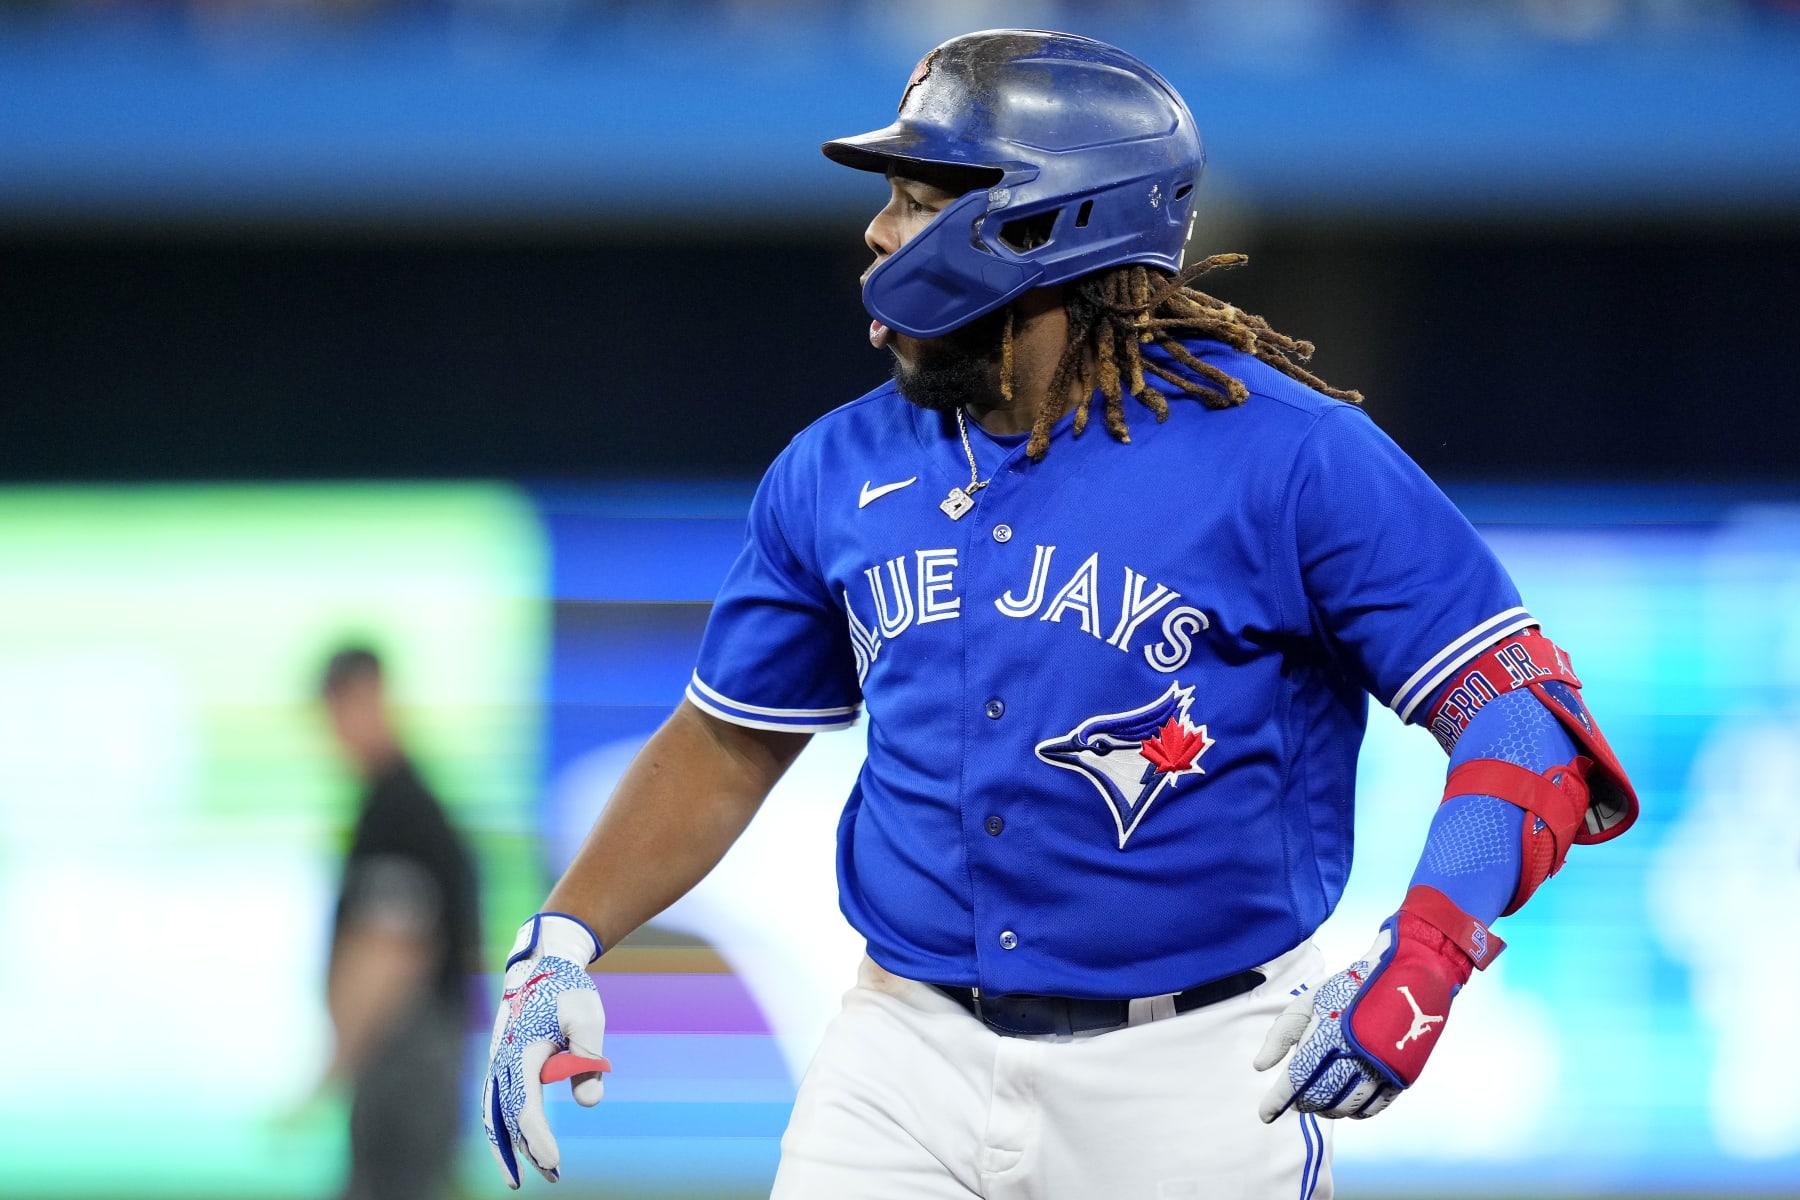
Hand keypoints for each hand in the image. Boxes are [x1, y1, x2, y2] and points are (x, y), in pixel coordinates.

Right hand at [481, 912, 607, 1187]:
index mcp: (521, 1051)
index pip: (525, 1106)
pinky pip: (494, 1102)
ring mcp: (496, 1062)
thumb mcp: (588, 1017)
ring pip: (493, 1113)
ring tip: (520, 1177)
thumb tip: (590, 1102)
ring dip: (507, 1145)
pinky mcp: (500, 1063)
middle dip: (524, 1151)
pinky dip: (499, 1127)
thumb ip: (588, 1058)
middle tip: (550, 1176)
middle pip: (506, 1117)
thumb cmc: (567, 990)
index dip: (537, 1137)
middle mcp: (501, 1060)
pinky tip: (511, 1147)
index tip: (553, 1160)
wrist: (541, 965)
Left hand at [1253, 887, 1500, 1121]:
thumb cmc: (1349, 988)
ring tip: (1319, 1104)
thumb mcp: (1309, 1001)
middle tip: (1297, 1102)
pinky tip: (1346, 1108)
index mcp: (1328, 1032)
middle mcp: (1353, 1054)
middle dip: (1303, 1104)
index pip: (1297, 1077)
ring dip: (1327, 1111)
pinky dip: (1355, 1114)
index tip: (1264, 1114)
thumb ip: (1282, 1034)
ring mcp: (1379, 1067)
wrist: (1403, 978)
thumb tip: (1260, 1067)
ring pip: (1346, 1107)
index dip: (1279, 1099)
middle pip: (1321, 1095)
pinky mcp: (1400, 1075)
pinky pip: (1374, 1109)